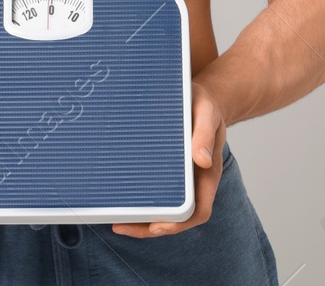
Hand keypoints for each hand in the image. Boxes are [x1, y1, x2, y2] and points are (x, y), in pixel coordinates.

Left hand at [113, 81, 226, 237]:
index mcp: (208, 173)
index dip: (178, 223)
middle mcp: (195, 182)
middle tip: (121, 226)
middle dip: (151, 227)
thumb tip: (202, 160)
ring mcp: (181, 179)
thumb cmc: (204, 105)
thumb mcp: (206, 112)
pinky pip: (157, 192)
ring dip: (143, 219)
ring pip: (165, 209)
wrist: (199, 97)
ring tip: (116, 221)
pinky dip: (141, 201)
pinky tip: (121, 198)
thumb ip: (204, 134)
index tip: (155, 226)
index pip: (199, 210)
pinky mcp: (167, 171)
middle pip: (177, 217)